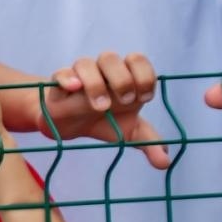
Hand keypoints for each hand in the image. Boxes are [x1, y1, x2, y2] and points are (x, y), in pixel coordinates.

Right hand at [37, 52, 168, 168]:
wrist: (69, 126)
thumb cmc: (104, 122)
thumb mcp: (130, 134)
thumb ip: (149, 143)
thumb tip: (165, 163)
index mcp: (124, 76)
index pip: (137, 60)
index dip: (144, 76)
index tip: (144, 98)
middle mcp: (101, 71)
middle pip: (111, 58)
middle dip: (122, 79)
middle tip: (125, 102)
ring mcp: (78, 76)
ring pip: (85, 63)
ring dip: (95, 84)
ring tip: (101, 106)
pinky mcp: (57, 84)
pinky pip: (60, 73)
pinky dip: (68, 78)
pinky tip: (74, 88)